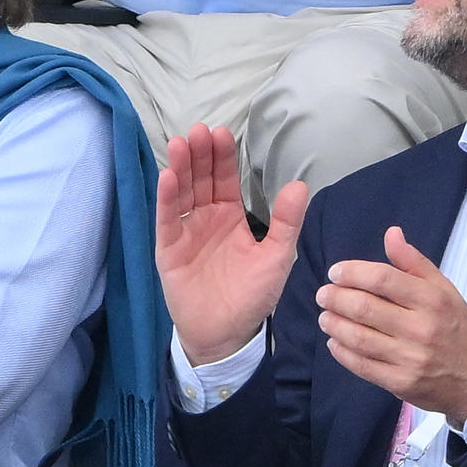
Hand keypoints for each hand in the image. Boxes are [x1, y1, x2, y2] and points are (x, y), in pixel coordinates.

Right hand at [158, 124, 311, 366]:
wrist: (226, 335)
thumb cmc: (252, 296)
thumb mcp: (276, 256)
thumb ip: (286, 222)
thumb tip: (300, 184)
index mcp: (230, 217)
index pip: (224, 179)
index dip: (222, 157)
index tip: (221, 132)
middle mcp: (205, 219)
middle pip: (200, 180)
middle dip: (200, 155)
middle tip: (199, 131)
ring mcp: (185, 234)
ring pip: (181, 194)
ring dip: (180, 168)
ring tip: (181, 143)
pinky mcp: (169, 252)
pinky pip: (167, 221)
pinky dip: (166, 199)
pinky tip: (167, 177)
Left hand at [317, 227, 466, 427]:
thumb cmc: (458, 327)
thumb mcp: (444, 289)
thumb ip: (414, 262)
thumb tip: (391, 233)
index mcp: (432, 299)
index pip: (384, 279)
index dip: (354, 272)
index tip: (336, 271)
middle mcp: (421, 328)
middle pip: (366, 308)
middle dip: (337, 298)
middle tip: (323, 294)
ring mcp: (410, 358)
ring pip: (360, 338)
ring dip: (335, 324)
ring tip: (324, 316)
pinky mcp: (401, 383)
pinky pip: (363, 366)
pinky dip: (343, 353)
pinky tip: (334, 343)